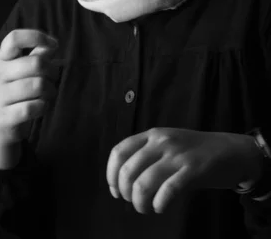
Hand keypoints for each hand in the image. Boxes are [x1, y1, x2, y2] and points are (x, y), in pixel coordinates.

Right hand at [0, 28, 59, 144]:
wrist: (0, 123)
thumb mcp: (24, 69)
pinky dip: (43, 107)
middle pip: (36, 63)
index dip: (36, 36)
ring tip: (49, 93)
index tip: (53, 45)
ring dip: (51, 90)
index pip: (14, 38)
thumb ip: (38, 54)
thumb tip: (52, 45)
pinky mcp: (5, 116)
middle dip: (53, 71)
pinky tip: (41, 106)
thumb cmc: (18, 89)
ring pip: (38, 85)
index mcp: (3, 58)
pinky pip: (33, 107)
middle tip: (54, 78)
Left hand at [106, 127, 262, 214]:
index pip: (119, 151)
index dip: (111, 174)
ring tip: (147, 208)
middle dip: (126, 193)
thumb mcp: (166, 145)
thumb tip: (121, 183)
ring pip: (144, 183)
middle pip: (128, 170)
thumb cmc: (194, 151)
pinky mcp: (193, 170)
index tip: (115, 191)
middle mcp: (161, 142)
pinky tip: (160, 207)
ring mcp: (177, 155)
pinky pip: (167, 191)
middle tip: (134, 202)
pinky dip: (159, 204)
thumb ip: (146, 157)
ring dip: (140, 203)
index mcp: (151, 135)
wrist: (230, 151)